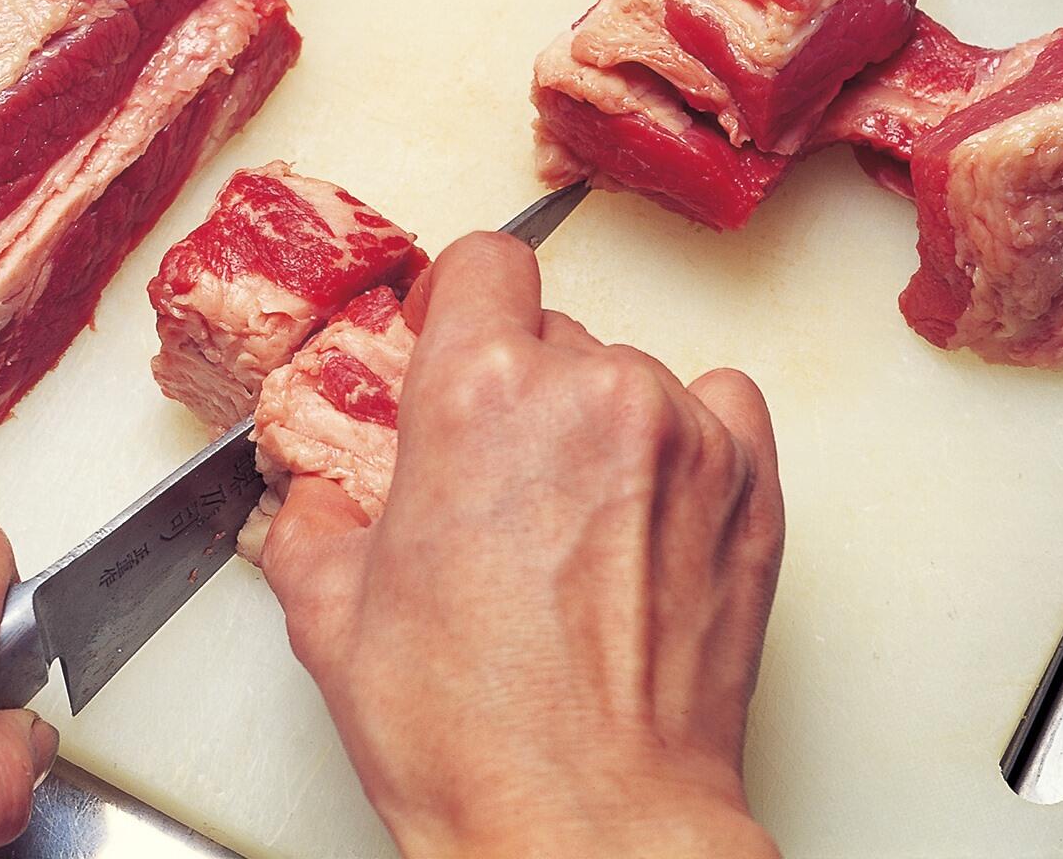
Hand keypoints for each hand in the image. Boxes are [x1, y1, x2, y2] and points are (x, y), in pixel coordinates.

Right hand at [261, 233, 783, 858]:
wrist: (587, 824)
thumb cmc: (467, 733)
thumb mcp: (329, 613)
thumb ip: (311, 515)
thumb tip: (316, 492)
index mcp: (476, 393)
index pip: (483, 260)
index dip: (457, 301)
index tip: (451, 338)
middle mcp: (591, 391)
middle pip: (551, 328)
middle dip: (516, 387)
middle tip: (494, 479)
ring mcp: (686, 436)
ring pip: (628, 375)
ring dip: (594, 424)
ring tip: (571, 525)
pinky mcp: (751, 487)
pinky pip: (718, 409)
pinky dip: (684, 440)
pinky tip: (644, 512)